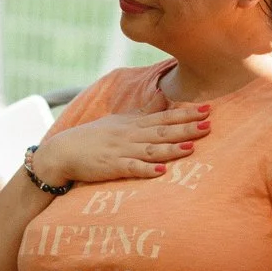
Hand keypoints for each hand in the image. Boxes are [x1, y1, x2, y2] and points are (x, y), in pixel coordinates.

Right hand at [29, 104, 209, 187]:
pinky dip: (147, 170)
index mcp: (134, 124)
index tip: (208, 109)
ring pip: (151, 149)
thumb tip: (164, 99)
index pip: (165, 116)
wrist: (63, 151)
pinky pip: (132, 168)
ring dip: (171, 148)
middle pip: (163, 130)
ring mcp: (122, 150)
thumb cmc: (93, 137)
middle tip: (208, 124)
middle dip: (186, 128)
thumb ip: (144, 112)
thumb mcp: (120, 120)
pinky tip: (162, 172)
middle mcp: (131, 135)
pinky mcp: (112, 167)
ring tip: (191, 146)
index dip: (187, 113)